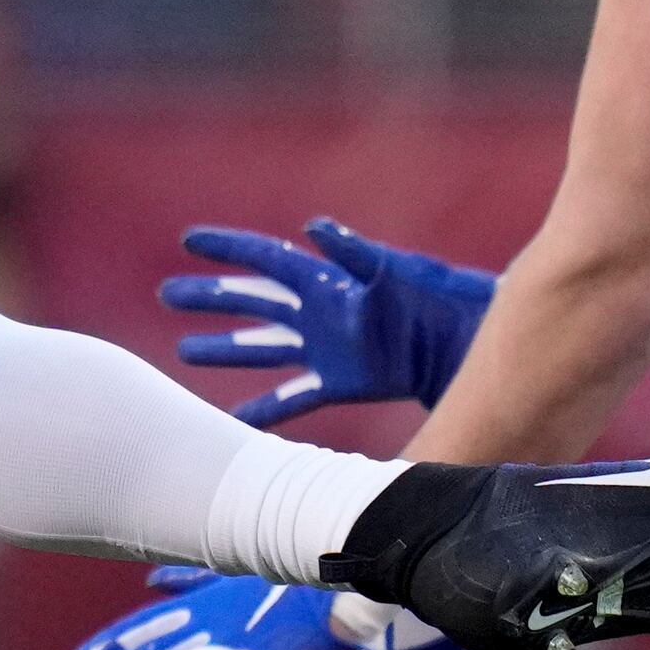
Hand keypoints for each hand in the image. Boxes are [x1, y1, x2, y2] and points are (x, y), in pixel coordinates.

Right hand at [163, 221, 495, 422]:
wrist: (481, 344)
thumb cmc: (448, 300)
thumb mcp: (402, 271)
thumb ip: (357, 254)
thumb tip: (314, 228)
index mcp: (331, 279)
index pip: (268, 259)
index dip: (229, 249)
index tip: (189, 240)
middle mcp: (323, 311)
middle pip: (254, 302)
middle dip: (212, 298)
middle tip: (168, 294)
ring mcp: (330, 348)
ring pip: (264, 349)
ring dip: (226, 350)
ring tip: (185, 351)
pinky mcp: (344, 383)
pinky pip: (294, 398)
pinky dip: (266, 410)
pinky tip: (236, 422)